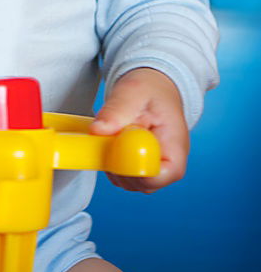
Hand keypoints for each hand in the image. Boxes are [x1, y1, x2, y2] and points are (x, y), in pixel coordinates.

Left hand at [88, 67, 188, 192]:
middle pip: (140, 184)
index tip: (119, 142)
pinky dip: (112, 160)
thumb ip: (116, 111)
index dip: (131, 165)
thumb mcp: (132, 92)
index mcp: (175, 150)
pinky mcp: (141, 168)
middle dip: (119, 162)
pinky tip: (116, 139)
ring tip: (117, 132)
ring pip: (128, 182)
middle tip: (114, 133)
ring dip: (113, 160)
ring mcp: (154, 169)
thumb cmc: (150, 90)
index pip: (155, 177)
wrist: (154, 87)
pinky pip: (121, 175)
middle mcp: (168, 165)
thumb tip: (97, 130)